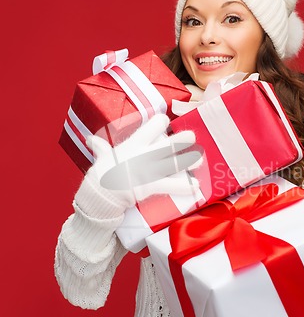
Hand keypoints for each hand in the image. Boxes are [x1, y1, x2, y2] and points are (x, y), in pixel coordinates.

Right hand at [86, 114, 200, 208]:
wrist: (100, 194)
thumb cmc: (101, 174)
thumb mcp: (101, 157)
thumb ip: (100, 147)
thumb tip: (90, 140)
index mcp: (134, 144)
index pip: (152, 126)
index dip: (160, 122)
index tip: (165, 122)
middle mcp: (144, 154)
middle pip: (169, 144)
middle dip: (182, 140)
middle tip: (192, 136)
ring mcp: (150, 170)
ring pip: (174, 163)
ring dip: (189, 161)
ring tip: (199, 159)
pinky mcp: (152, 185)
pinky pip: (172, 185)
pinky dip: (185, 186)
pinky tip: (196, 186)